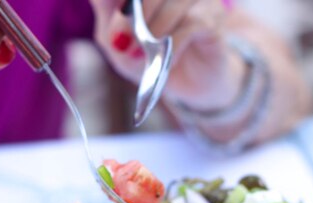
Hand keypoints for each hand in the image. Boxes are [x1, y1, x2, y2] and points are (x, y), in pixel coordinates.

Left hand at [89, 0, 245, 112]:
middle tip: (121, 43)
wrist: (189, 85)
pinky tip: (167, 62)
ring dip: (153, 32)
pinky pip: (193, 23)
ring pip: (173, 2)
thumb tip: (98, 0)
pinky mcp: (214, 18)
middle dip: (130, 15)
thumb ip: (108, 22)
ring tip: (144, 56)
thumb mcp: (120, 46)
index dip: (115, 1)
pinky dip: (174, 45)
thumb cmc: (152, 58)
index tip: (108, 18)